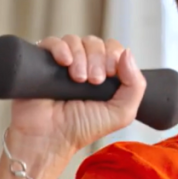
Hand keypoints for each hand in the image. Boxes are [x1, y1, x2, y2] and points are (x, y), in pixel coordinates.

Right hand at [7, 35, 146, 159]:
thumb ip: (135, 86)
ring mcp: (62, 63)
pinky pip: (52, 42)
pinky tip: (64, 63)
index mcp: (103, 74)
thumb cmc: (83, 128)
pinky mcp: (41, 62)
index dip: (114, 56)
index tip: (109, 76)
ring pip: (75, 40)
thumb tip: (128, 53)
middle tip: (94, 81)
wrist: (50, 138)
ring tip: (78, 79)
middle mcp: (83, 65)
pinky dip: (61, 48)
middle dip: (98, 58)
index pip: (114, 49)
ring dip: (80, 56)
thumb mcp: (121, 113)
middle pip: (95, 42)